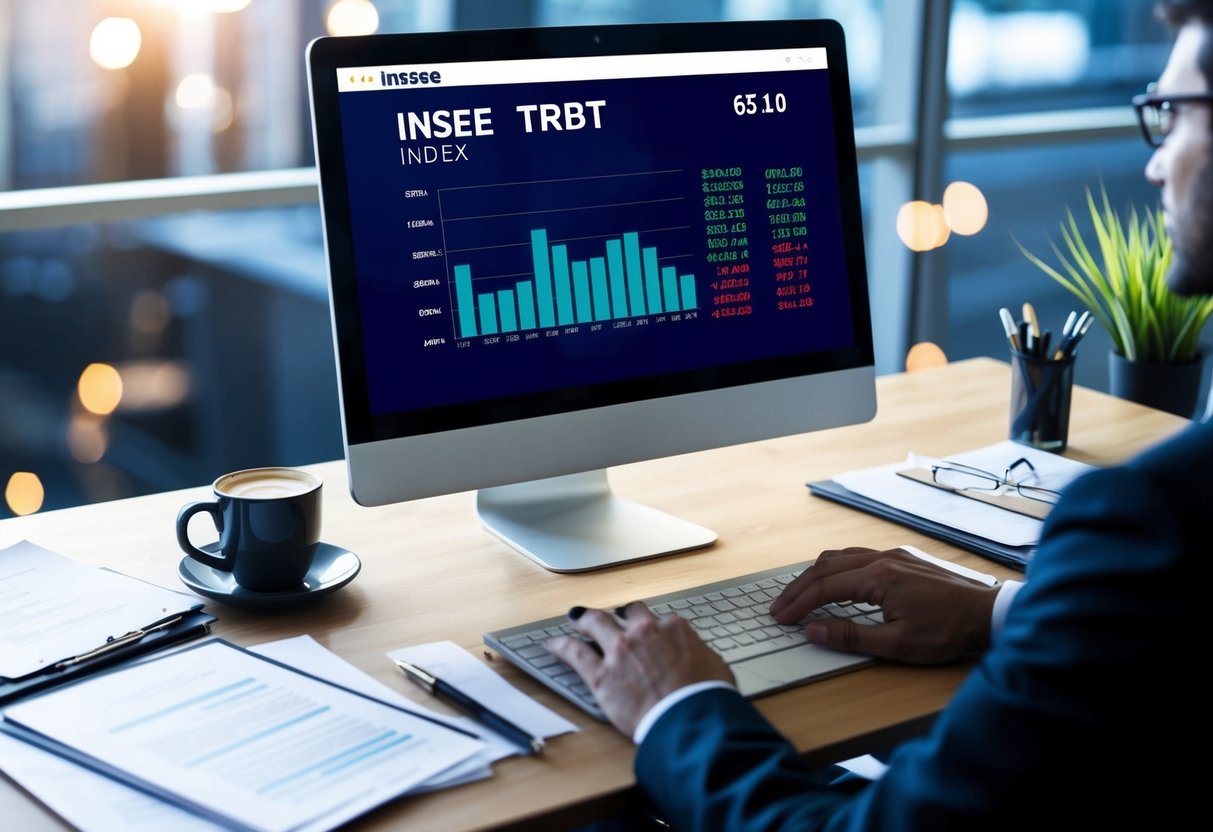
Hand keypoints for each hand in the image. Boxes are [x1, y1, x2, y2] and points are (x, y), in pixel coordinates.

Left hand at [545, 603, 733, 737]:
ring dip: (585, 618)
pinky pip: (573, 652)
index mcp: (674, 629)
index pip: (661, 621)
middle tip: (614, 616)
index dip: (655, 628)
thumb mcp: (716, 669)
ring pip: (595, 622)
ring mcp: (620, 650)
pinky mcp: (600, 674)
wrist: (689, 718)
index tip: (652, 632)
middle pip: (628, 614)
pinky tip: (552, 643)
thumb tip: (701, 660)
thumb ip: (701, 657)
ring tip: (577, 616)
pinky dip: (561, 645)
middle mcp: (644, 632)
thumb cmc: (706, 698)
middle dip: (621, 614)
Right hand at [769, 547, 998, 664]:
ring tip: (799, 594)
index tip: (781, 617)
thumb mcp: (897, 644)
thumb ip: (851, 636)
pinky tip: (834, 581)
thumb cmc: (947, 632)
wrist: (988, 615)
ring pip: (841, 557)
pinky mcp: (903, 559)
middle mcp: (883, 559)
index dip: (798, 602)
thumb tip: (813, 630)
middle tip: (780, 607)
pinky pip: (858, 556)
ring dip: (815, 575)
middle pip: (826, 567)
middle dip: (799, 587)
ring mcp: (893, 556)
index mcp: (879, 578)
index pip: (824, 587)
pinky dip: (836, 568)